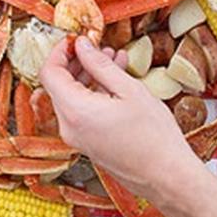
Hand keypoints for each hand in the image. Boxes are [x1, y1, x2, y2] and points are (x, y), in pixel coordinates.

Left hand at [39, 37, 207, 200]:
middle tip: (99, 46)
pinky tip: (117, 80)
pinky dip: (94, 92)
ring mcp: (77, 137)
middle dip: (78, 61)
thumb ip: (99, 64)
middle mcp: (69, 126)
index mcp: (75, 111)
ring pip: (72, 97)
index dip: (60, 51)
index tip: (76, 39)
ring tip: (114, 59)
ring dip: (89, 75)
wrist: (167, 177)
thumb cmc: (154, 136)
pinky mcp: (87, 143)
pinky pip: (82, 111)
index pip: (49, 72)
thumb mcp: (128, 90)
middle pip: (59, 84)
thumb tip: (81, 45)